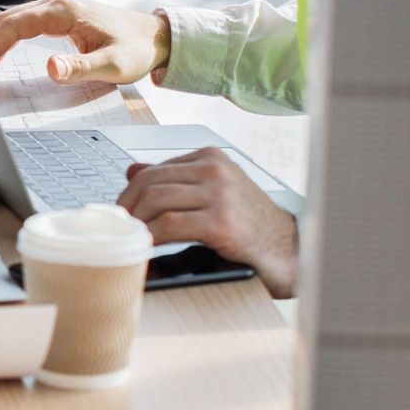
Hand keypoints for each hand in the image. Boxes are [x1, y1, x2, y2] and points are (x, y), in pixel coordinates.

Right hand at [0, 0, 169, 84]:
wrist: (155, 37)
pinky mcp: (57, 18)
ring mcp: (55, 9)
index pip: (14, 25)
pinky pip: (21, 25)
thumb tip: (51, 68)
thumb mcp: (113, 65)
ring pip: (10, 20)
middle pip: (6, 20)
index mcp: (63, 11)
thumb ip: (81, 67)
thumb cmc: (136, 49)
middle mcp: (55, 5)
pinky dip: (3, 39)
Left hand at [118, 150, 297, 297]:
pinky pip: (168, 225)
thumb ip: (177, 182)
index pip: (154, 169)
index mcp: (212, 158)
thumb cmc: (251, 226)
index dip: (130, 194)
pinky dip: (150, 237)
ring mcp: (220, 194)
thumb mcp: (213, 195)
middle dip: (127, 207)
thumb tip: (132, 170)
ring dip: (136, 222)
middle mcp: (216, 170)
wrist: (289, 250)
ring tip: (131, 239)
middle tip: (121, 229)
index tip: (122, 214)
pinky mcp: (221, 222)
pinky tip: (146, 248)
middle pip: (150, 182)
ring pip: (155, 200)